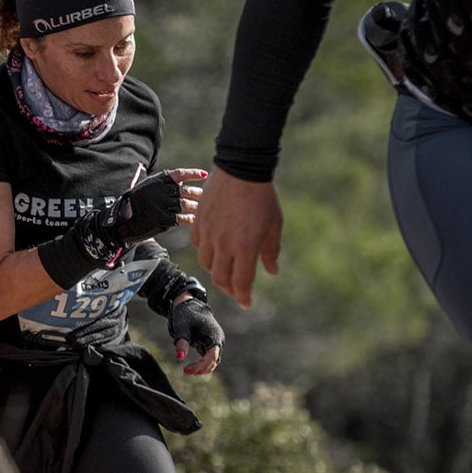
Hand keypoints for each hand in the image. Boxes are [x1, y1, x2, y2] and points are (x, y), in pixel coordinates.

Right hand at [91, 168, 208, 246]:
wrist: (120, 222)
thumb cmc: (135, 205)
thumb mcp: (146, 189)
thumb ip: (163, 185)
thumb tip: (184, 182)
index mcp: (155, 182)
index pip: (179, 174)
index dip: (193, 174)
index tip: (204, 174)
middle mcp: (158, 191)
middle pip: (184, 190)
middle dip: (196, 193)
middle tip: (203, 195)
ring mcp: (160, 205)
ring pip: (184, 204)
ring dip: (194, 206)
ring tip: (198, 207)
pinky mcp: (161, 219)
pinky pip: (180, 218)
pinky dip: (189, 218)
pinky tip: (192, 218)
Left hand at [167, 297, 223, 376]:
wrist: (189, 304)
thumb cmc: (185, 315)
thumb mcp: (181, 328)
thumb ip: (182, 343)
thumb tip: (180, 358)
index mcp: (214, 336)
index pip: (212, 357)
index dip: (201, 366)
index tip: (187, 370)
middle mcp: (217, 340)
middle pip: (214, 361)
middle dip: (201, 368)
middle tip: (185, 371)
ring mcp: (215, 342)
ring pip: (212, 360)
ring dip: (202, 367)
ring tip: (187, 370)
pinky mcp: (210, 343)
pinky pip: (209, 357)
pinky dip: (201, 363)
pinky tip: (191, 366)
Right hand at [190, 171, 281, 309]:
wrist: (241, 169)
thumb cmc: (263, 197)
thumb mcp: (274, 225)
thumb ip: (270, 251)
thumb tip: (271, 271)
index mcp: (246, 248)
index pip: (241, 283)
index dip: (243, 297)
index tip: (247, 303)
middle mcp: (224, 244)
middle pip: (221, 279)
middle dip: (230, 288)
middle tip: (237, 289)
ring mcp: (209, 234)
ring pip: (206, 264)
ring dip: (216, 271)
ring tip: (225, 268)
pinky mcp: (199, 222)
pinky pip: (197, 245)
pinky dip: (206, 252)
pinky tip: (214, 248)